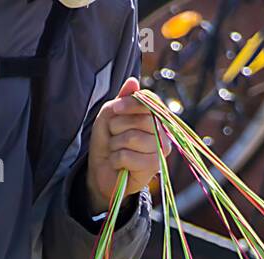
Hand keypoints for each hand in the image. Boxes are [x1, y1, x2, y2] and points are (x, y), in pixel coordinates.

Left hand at [84, 77, 169, 216]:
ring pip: (132, 138)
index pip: (150, 102)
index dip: (132, 103)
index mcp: (154, 117)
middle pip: (142, 120)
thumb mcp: (110, 117)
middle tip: (113, 136)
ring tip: (116, 151)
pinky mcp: (153, 167)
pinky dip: (115, 159)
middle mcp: (162, 133)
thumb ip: (122, 99)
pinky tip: (118, 164)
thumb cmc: (108, 142)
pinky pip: (126, 156)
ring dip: (115, 145)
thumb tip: (133, 81)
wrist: (102, 171)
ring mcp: (160, 151)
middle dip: (118, 127)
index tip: (115, 108)